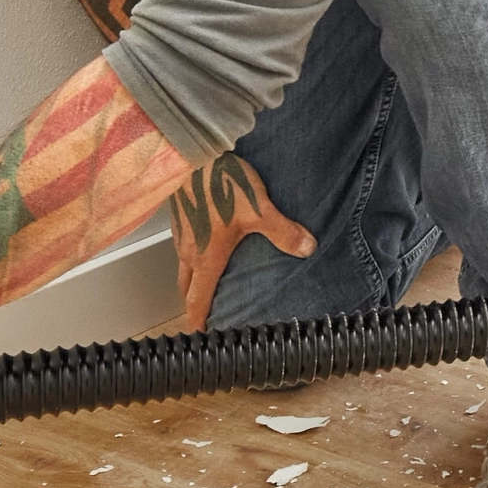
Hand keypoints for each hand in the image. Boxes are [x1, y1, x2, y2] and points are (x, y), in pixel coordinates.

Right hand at [152, 148, 311, 329]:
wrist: (194, 151)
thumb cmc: (221, 181)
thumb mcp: (259, 209)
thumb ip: (283, 232)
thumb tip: (307, 248)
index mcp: (205, 256)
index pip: (196, 299)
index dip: (198, 321)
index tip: (200, 336)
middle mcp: (188, 249)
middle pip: (187, 286)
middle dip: (195, 303)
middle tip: (205, 315)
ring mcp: (181, 233)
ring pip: (183, 266)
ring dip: (192, 280)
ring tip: (207, 285)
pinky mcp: (180, 216)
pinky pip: (183, 246)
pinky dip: (192, 256)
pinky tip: (207, 247)